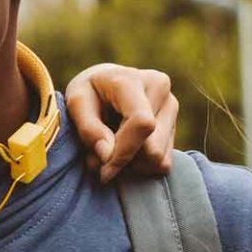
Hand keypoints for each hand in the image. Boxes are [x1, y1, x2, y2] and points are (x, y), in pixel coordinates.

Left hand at [64, 63, 176, 183]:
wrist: (105, 82)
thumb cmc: (87, 93)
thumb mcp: (75, 104)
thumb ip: (89, 130)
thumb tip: (108, 155)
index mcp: (132, 81)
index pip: (142, 123)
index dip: (124, 153)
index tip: (104, 171)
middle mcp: (160, 89)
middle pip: (153, 147)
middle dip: (124, 160)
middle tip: (99, 156)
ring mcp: (171, 106)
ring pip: (159, 157)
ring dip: (131, 163)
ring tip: (110, 148)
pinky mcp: (175, 124)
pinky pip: (163, 161)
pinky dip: (141, 163)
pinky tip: (126, 149)